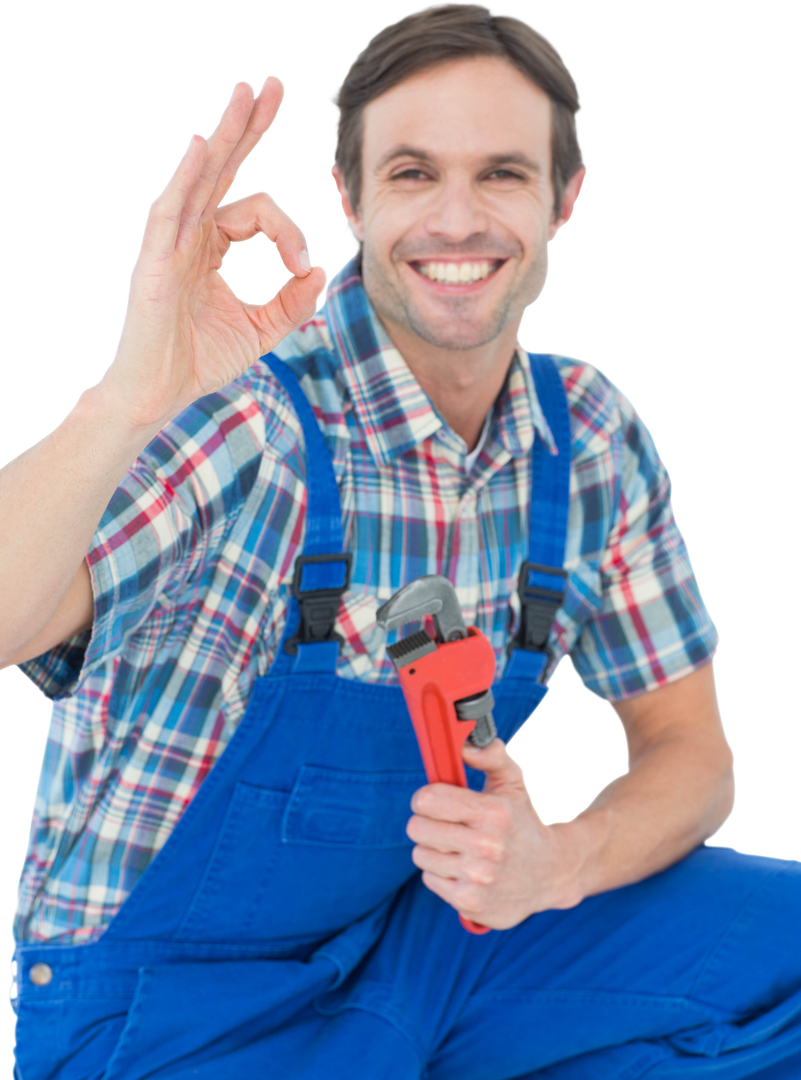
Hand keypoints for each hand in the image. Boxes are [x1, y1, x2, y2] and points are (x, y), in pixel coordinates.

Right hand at [98, 75, 329, 428]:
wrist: (156, 396)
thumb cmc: (199, 361)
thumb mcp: (261, 330)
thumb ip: (293, 302)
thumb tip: (323, 269)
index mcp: (212, 244)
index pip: (258, 211)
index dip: (290, 232)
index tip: (304, 268)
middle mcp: (190, 233)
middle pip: (222, 166)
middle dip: (248, 124)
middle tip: (271, 82)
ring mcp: (169, 242)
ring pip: (199, 175)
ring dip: (223, 132)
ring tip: (245, 90)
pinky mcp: (153, 261)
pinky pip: (167, 210)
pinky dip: (184, 177)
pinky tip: (200, 146)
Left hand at [407, 738, 584, 929]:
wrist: (552, 872)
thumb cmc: (525, 819)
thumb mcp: (515, 781)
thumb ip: (491, 756)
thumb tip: (466, 745)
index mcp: (493, 813)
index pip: (426, 799)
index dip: (426, 798)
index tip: (437, 801)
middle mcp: (485, 847)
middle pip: (417, 827)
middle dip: (428, 822)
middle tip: (449, 824)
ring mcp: (477, 878)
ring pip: (420, 854)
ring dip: (434, 848)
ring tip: (460, 847)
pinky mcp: (470, 902)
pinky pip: (429, 879)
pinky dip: (442, 873)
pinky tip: (464, 868)